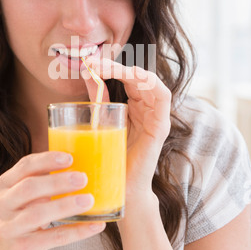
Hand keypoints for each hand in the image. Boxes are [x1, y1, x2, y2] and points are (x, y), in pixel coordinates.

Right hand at [0, 152, 104, 249]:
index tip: (69, 158)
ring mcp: (10, 227)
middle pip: (29, 188)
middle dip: (57, 181)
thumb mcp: (27, 195)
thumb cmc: (25, 215)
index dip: (47, 160)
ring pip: (38, 214)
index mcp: (6, 183)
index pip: (25, 166)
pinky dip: (77, 231)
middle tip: (82, 178)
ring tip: (89, 200)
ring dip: (66, 205)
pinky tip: (95, 225)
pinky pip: (53, 238)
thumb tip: (86, 163)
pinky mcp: (23, 248)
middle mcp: (3, 204)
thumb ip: (45, 179)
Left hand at [82, 58, 170, 201]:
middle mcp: (146, 108)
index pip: (125, 77)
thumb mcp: (102, 119)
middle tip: (94, 63)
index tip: (89, 62)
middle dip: (115, 67)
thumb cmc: (110, 155)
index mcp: (134, 105)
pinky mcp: (160, 126)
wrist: (118, 187)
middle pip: (136, 77)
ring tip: (108, 68)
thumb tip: (87, 71)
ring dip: (130, 71)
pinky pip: (163, 97)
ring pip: (149, 82)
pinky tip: (134, 76)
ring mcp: (155, 116)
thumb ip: (99, 97)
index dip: (109, 66)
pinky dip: (151, 83)